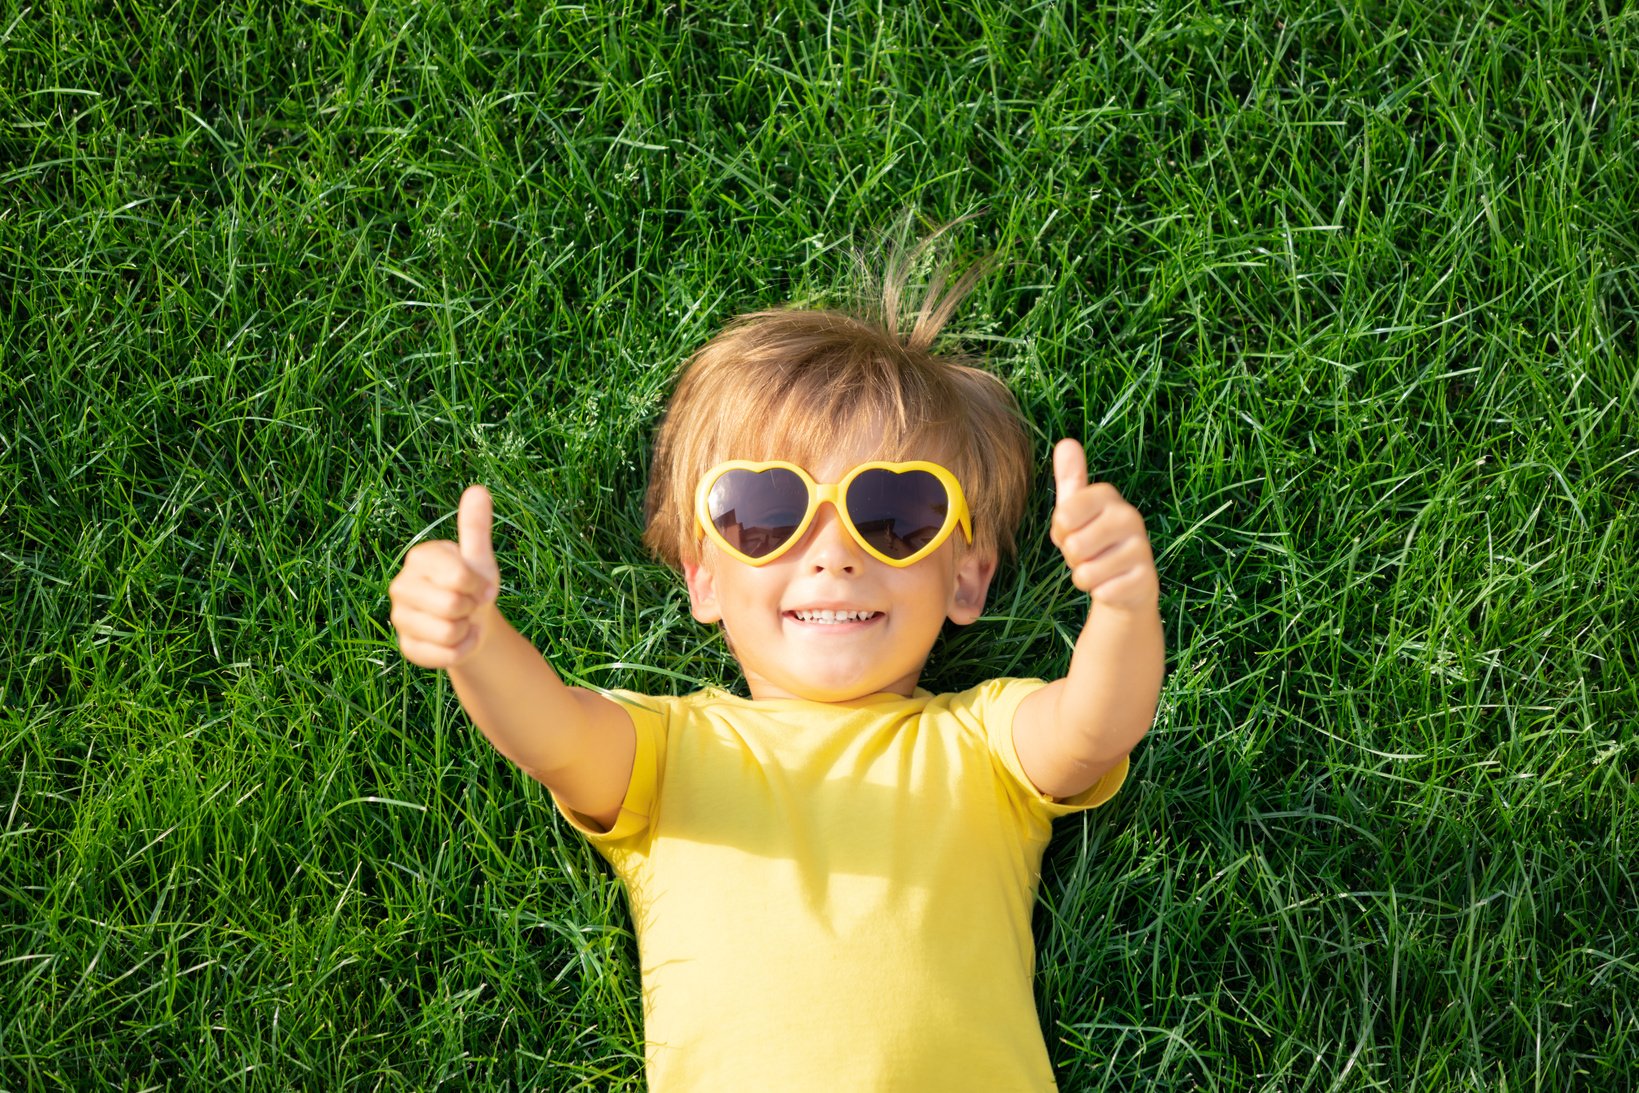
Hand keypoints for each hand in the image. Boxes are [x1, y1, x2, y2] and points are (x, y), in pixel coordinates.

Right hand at [389, 485, 502, 668]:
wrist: (472, 622)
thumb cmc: (474, 585)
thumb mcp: (479, 557)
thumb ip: (475, 526)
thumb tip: (478, 489)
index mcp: (419, 558)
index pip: (459, 577)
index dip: (479, 586)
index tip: (479, 585)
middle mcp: (402, 586)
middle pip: (452, 606)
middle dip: (472, 608)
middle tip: (469, 604)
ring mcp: (400, 618)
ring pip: (449, 632)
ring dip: (467, 630)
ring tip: (461, 620)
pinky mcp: (407, 647)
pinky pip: (446, 655)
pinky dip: (461, 650)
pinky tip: (456, 640)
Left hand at [1049, 439, 1159, 611]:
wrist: (1125, 584)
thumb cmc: (1094, 541)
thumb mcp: (1076, 511)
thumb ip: (1070, 479)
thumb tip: (1066, 442)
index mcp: (1108, 496)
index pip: (1064, 515)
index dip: (1061, 531)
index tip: (1073, 531)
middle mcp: (1129, 516)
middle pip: (1074, 545)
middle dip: (1072, 557)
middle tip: (1088, 553)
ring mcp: (1141, 548)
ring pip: (1086, 572)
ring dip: (1085, 577)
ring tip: (1100, 568)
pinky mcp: (1146, 579)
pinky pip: (1102, 592)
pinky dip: (1100, 593)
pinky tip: (1113, 585)